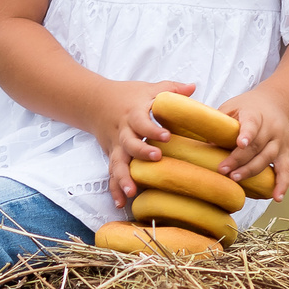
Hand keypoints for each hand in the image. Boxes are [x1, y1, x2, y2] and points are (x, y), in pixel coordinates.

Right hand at [92, 79, 192, 204]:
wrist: (95, 102)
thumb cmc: (129, 96)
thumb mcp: (149, 88)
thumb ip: (171, 89)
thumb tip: (193, 86)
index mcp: (134, 113)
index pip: (142, 121)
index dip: (153, 129)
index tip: (167, 136)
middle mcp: (123, 131)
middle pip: (129, 143)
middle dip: (141, 152)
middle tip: (156, 158)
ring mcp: (116, 146)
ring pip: (117, 162)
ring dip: (123, 178)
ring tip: (132, 192)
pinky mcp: (112, 156)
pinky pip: (112, 173)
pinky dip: (114, 188)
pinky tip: (121, 202)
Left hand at [217, 88, 288, 201]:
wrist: (277, 103)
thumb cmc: (248, 107)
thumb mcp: (232, 106)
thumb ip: (221, 123)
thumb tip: (205, 146)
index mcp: (256, 113)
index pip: (252, 123)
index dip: (247, 133)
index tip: (240, 143)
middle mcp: (271, 127)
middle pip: (257, 145)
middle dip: (239, 160)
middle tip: (224, 171)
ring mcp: (280, 141)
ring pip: (268, 158)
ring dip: (252, 171)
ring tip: (236, 179)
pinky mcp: (285, 153)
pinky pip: (285, 170)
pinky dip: (282, 184)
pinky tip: (277, 197)